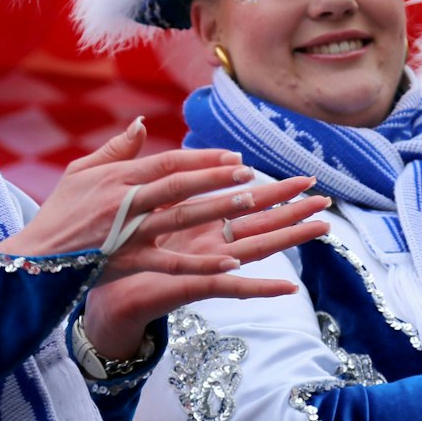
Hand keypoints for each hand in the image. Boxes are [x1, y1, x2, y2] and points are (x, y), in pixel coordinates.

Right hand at [0, 119, 260, 260]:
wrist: (34, 259)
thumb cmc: (59, 213)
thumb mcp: (80, 173)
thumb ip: (115, 150)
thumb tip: (142, 125)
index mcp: (116, 178)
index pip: (167, 162)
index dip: (202, 158)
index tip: (234, 155)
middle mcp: (124, 202)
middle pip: (178, 185)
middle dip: (216, 176)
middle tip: (250, 171)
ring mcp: (127, 233)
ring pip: (179, 218)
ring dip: (216, 208)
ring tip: (249, 201)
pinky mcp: (128, 262)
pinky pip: (171, 263)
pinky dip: (201, 263)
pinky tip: (231, 262)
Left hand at [82, 176, 331, 356]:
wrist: (96, 286)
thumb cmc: (116, 247)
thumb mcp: (137, 203)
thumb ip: (154, 176)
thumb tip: (147, 132)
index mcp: (199, 221)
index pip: (245, 202)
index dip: (273, 189)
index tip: (301, 176)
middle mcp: (210, 242)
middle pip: (261, 223)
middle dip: (293, 210)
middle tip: (324, 197)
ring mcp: (206, 264)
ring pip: (257, 249)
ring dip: (289, 239)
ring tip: (322, 229)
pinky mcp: (194, 284)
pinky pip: (231, 287)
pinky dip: (261, 288)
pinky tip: (289, 288)